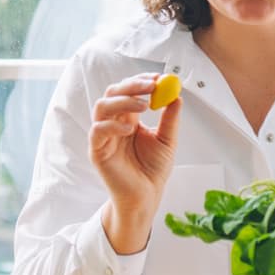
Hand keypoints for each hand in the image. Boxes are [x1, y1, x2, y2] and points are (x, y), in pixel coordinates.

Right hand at [89, 72, 181, 254]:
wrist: (146, 197)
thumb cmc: (152, 170)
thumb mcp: (167, 140)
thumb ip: (170, 119)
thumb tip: (176, 95)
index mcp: (128, 118)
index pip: (128, 91)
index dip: (141, 81)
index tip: (158, 78)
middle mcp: (114, 123)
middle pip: (113, 93)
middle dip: (132, 86)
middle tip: (151, 86)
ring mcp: (103, 136)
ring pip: (102, 107)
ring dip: (123, 101)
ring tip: (144, 106)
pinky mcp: (97, 151)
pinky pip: (98, 130)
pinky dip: (112, 125)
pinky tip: (129, 129)